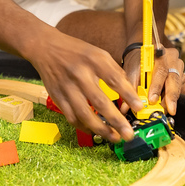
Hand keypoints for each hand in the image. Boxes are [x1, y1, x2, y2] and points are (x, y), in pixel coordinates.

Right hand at [27, 32, 142, 142]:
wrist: (45, 47)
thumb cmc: (76, 51)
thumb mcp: (98, 53)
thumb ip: (114, 70)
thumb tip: (130, 91)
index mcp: (93, 60)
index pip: (114, 79)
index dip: (128, 95)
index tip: (139, 107)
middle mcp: (80, 74)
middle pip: (99, 101)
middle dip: (116, 121)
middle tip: (128, 134)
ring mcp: (67, 87)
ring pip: (84, 114)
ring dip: (101, 130)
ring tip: (114, 137)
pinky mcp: (57, 97)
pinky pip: (72, 117)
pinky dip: (84, 127)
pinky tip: (95, 131)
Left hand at [123, 45, 184, 115]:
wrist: (141, 56)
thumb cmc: (136, 62)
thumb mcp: (131, 72)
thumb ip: (132, 88)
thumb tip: (129, 106)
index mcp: (158, 52)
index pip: (160, 70)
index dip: (157, 86)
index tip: (152, 99)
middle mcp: (171, 58)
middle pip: (174, 79)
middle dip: (169, 97)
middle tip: (167, 110)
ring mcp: (178, 66)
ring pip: (177, 85)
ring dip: (170, 100)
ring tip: (163, 110)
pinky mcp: (181, 75)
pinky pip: (178, 88)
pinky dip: (171, 98)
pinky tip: (165, 105)